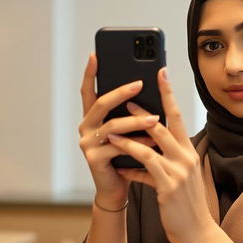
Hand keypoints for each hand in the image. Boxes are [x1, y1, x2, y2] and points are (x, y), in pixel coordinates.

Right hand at [78, 53, 158, 207]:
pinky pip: (118, 147)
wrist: (117, 188)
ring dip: (136, 121)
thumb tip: (148, 88)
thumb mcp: (128, 131)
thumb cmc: (125, 156)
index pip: (88, 90)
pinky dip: (137, 143)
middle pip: (101, 103)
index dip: (90, 73)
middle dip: (121, 92)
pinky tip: (152, 142)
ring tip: (156, 118)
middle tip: (139, 83)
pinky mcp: (94, 159)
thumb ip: (130, 113)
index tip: (95, 54)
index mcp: (93, 117)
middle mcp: (86, 127)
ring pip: (113, 126)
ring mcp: (87, 143)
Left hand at [111, 68, 217, 242]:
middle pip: (165, 125)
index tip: (160, 73)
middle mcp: (186, 158)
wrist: (198, 234)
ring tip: (111, 131)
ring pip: (151, 145)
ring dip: (129, 136)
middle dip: (143, 111)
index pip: (178, 117)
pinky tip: (120, 169)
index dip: (169, 94)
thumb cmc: (186, 205)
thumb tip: (142, 151)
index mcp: (188, 152)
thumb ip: (163, 161)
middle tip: (125, 97)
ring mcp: (178, 172)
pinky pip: (145, 169)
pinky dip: (130, 166)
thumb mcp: (178, 178)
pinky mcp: (168, 188)